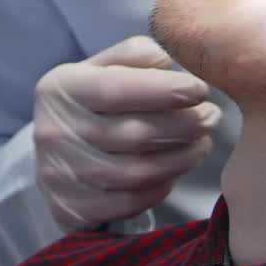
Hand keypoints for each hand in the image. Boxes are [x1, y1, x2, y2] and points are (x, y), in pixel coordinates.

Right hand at [34, 36, 220, 232]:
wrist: (53, 154)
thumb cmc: (88, 103)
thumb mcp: (99, 69)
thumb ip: (132, 56)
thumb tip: (166, 60)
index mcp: (61, 88)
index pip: (115, 88)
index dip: (163, 90)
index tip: (200, 89)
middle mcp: (55, 131)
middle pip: (133, 134)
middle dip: (183, 125)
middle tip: (212, 116)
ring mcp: (60, 175)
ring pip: (136, 172)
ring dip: (180, 158)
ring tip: (203, 142)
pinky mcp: (72, 208)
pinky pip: (130, 202)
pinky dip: (162, 186)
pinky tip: (176, 169)